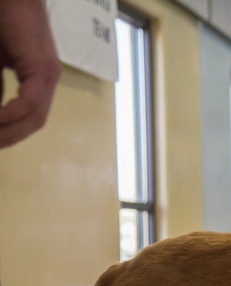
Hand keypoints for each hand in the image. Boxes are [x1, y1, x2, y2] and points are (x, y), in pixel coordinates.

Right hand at [0, 0, 60, 148]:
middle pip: (33, 122)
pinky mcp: (44, 68)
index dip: (11, 133)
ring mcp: (48, 74)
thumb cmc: (1, 23)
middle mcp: (47, 79)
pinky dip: (10, 115)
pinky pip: (30, 103)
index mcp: (37, 78)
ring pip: (34, 117)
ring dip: (9, 132)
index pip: (29, 116)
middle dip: (9, 138)